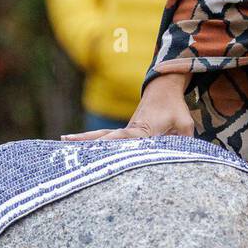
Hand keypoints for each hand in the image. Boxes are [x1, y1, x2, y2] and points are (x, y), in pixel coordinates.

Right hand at [59, 72, 195, 140]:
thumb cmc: (175, 108)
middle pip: (106, 137)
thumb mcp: (185, 125)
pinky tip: (78, 146)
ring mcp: (125, 131)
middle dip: (88, 141)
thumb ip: (182, 142)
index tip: (98, 150)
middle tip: (66, 143)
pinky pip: (107, 138)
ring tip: (63, 141)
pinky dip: (92, 141)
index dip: (112, 145)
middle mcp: (130, 129)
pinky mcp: (125, 133)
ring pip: (102, 136)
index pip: (125, 138)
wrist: (164, 89)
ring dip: (84, 140)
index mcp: (142, 129)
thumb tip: (181, 158)